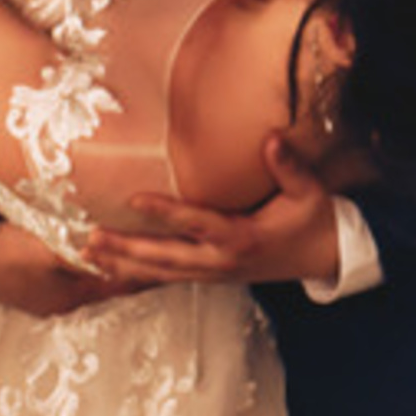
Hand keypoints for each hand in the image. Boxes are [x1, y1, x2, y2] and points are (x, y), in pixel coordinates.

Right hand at [0, 224, 146, 316]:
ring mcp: (45, 299)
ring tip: (127, 258)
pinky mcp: (30, 290)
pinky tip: (85, 258)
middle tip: (156, 261)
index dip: (146, 274)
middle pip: (107, 286)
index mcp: (70, 296)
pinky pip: (69, 280)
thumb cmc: (2, 252)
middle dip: (130, 273)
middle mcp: (61, 303)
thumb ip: (81, 255)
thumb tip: (112, 255)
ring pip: (88, 284)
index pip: (121, 285)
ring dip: (106, 271)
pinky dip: (84, 270)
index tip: (169, 267)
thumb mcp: (46, 250)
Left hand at [83, 135, 340, 284]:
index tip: (135, 199)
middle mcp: (222, 261)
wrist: (326, 257)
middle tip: (91, 238)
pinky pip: (168, 277)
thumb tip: (270, 139)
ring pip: (161, 273)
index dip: (166, 212)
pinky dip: (139, 272)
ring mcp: (214, 273)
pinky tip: (113, 266)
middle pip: (166, 258)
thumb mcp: (308, 192)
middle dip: (126, 249)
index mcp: (242, 238)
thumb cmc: (314, 220)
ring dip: (124, 264)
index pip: (197, 223)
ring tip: (89, 253)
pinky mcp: (211, 276)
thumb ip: (288, 166)